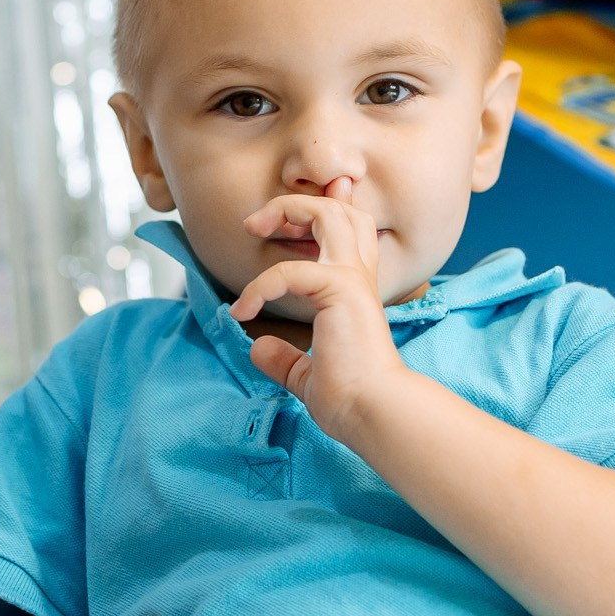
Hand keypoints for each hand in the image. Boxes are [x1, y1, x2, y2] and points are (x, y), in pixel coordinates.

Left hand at [230, 183, 408, 443]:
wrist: (372, 413)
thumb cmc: (350, 400)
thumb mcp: (306, 375)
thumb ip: (285, 359)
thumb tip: (259, 348)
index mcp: (354, 290)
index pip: (347, 231)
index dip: (315, 215)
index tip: (273, 229)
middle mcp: (358, 276)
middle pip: (340, 209)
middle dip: (297, 202)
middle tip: (258, 224)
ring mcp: (353, 279)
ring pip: (329, 213)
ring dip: (287, 210)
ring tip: (254, 228)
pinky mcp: (342, 290)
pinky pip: (290, 271)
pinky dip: (260, 286)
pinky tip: (242, 311)